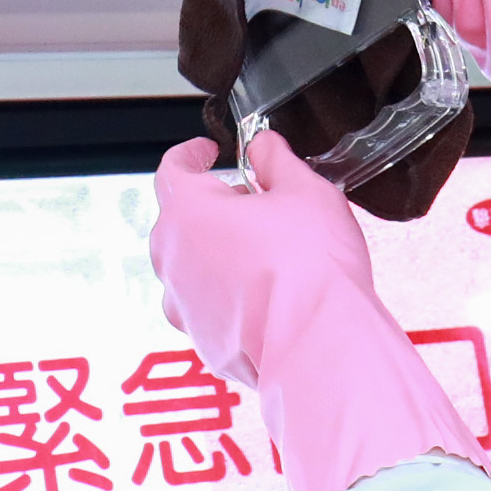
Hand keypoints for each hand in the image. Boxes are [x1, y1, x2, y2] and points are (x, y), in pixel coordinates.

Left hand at [149, 130, 371, 391]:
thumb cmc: (310, 264)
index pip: (173, 169)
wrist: (317, 344)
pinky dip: (226, 296)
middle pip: (179, 220)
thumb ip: (276, 160)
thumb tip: (262, 146)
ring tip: (260, 254)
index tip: (206, 150)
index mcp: (188, 212)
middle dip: (211, 207)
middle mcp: (173, 259)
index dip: (191, 154)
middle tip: (252, 204)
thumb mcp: (304, 191)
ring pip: (190, 267)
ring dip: (216, 254)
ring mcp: (183, 305)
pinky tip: (262, 297)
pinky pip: (205, 307)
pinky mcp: (201, 341)